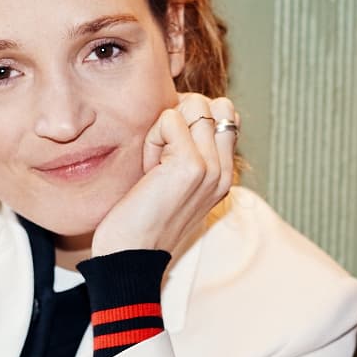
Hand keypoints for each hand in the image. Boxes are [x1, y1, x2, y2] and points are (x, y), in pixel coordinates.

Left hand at [91, 93, 238, 258]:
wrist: (130, 253)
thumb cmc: (140, 216)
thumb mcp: (173, 180)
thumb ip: (188, 148)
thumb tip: (179, 107)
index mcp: (224, 174)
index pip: (227, 113)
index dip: (193, 116)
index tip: (170, 147)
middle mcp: (225, 171)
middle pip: (216, 103)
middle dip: (183, 116)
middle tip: (162, 152)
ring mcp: (212, 168)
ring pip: (195, 106)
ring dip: (164, 127)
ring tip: (154, 162)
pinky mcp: (192, 166)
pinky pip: (170, 119)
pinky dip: (153, 137)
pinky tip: (148, 168)